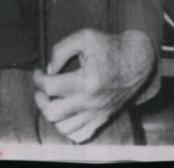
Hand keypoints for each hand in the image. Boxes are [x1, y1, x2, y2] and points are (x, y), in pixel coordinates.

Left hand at [33, 29, 155, 142]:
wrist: (136, 62)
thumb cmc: (109, 47)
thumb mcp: (84, 37)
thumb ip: (61, 50)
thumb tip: (48, 70)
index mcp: (87, 81)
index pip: (50, 87)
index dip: (37, 78)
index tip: (38, 71)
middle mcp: (91, 102)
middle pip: (53, 113)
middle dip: (40, 100)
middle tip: (42, 89)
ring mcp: (97, 114)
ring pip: (64, 128)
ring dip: (52, 115)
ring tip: (52, 100)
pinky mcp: (101, 120)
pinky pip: (80, 136)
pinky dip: (68, 128)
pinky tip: (65, 113)